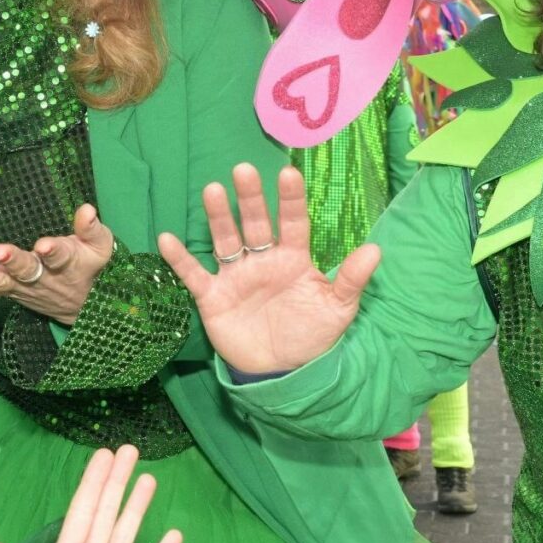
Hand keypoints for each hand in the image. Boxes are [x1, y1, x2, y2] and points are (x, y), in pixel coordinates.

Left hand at [0, 204, 115, 323]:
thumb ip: (91, 229)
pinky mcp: (7, 291)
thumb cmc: (91, 266)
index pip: (60, 255)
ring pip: (2, 284)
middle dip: (13, 262)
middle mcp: (41, 277)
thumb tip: (85, 208)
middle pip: (26, 270)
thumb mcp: (100, 248)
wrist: (86, 308)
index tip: (43, 245)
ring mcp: (22, 287)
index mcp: (67, 262)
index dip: (52, 250)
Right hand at [156, 163, 377, 375]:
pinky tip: (167, 240)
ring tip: (213, 190)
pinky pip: (194, 275)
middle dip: (251, 198)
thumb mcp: (337, 310)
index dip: (291, 200)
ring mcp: (236, 276)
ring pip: (226, 240)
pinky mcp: (213, 296)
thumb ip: (352, 279)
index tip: (289, 174)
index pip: (293, 223)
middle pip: (256, 224)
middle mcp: (263, 260)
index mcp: (293, 259)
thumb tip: (376, 249)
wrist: (282, 372)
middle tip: (244, 170)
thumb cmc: (311, 335)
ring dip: (219, 217)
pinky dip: (180, 259)